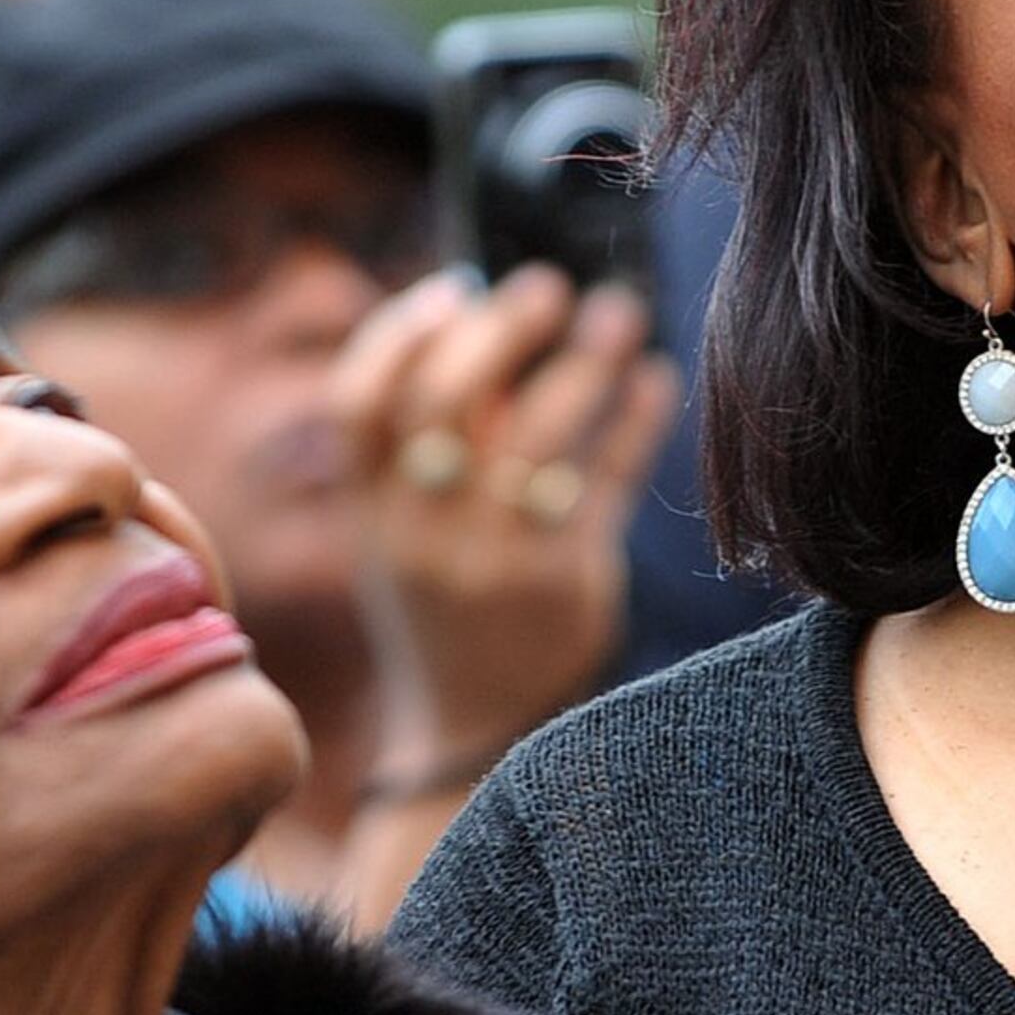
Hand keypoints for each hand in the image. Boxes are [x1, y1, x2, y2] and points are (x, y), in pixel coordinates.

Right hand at [326, 264, 679, 788]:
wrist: (471, 727)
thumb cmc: (443, 602)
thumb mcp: (407, 531)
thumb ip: (435, 440)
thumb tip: (485, 312)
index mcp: (370, 517)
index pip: (359, 405)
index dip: (399, 334)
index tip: (455, 288)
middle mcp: (421, 538)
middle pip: (447, 402)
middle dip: (502, 328)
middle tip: (547, 287)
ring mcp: (493, 563)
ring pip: (538, 435)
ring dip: (584, 359)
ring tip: (616, 313)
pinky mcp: (565, 585)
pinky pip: (606, 480)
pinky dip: (635, 419)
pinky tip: (656, 378)